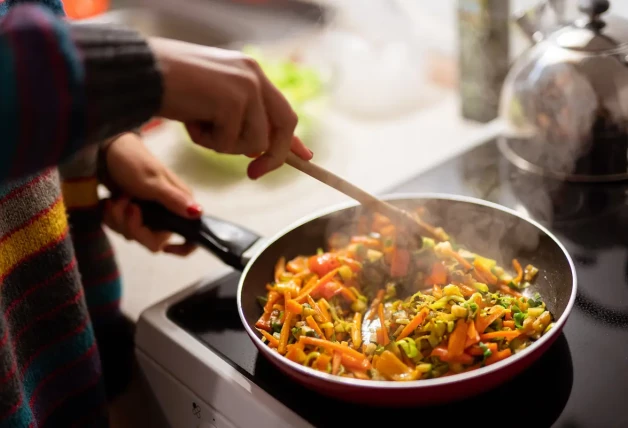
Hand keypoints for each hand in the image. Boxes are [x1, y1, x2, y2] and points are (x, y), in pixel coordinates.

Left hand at [102, 132, 198, 255]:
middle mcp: (166, 213)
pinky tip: (108, 202)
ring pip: (134, 235)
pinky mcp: (130, 213)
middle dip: (135, 227)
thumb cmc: (134, 162)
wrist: (106, 150)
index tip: (166, 248)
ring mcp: (147, 214)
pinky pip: (121, 228)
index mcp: (179, 205)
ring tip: (115, 200)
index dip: (182, 247)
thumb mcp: (152, 181)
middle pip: (154, 240)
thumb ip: (174, 200)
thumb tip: (199, 213)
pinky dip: (111, 218)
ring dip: (119, 220)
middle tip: (127, 207)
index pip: (189, 236)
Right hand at [148, 37, 312, 178]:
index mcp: (251, 72)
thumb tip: (259, 150)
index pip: (282, 108)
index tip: (304, 157)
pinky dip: (206, 141)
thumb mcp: (213, 101)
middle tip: (253, 174)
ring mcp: (246, 87)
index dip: (292, 137)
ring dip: (224, 145)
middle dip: (273, 156)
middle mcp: (254, 75)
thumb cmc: (170, 87)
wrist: (140, 72)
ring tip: (199, 123)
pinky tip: (190, 120)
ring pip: (254, 142)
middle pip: (284, 125)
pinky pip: (228, 143)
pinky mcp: (233, 102)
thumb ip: (240, 118)